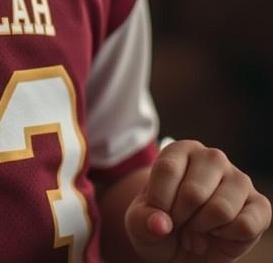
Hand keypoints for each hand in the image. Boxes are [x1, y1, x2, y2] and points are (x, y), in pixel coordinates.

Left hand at [125, 140, 270, 260]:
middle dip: (182, 219)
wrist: (184, 249)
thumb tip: (161, 224)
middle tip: (181, 224)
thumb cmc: (161, 227)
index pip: (167, 170)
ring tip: (198, 229)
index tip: (159, 214)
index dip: (160, 203)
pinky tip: (219, 233)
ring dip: (204, 230)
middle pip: (194, 193)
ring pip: (220, 210)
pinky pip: (245, 225)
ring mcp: (238, 179)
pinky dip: (228, 238)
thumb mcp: (139, 224)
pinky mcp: (259, 205)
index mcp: (180, 150)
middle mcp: (212, 157)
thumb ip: (142, 221)